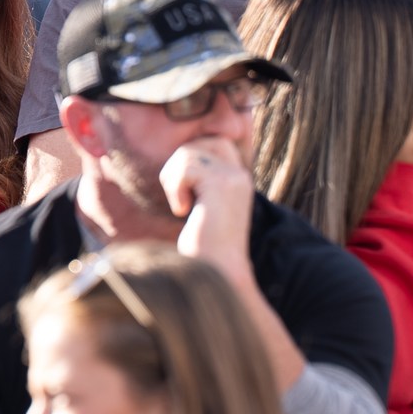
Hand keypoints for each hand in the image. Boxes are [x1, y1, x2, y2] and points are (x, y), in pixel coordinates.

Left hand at [162, 137, 254, 270]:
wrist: (217, 272)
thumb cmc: (202, 245)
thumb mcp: (201, 205)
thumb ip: (198, 180)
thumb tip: (179, 153)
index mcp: (238, 179)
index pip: (215, 141)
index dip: (192, 155)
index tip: (186, 189)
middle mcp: (240, 175)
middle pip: (201, 141)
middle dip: (179, 164)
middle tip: (180, 196)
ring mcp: (234, 179)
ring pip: (188, 152)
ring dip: (172, 179)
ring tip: (180, 206)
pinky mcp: (222, 185)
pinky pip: (186, 168)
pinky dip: (175, 189)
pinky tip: (182, 211)